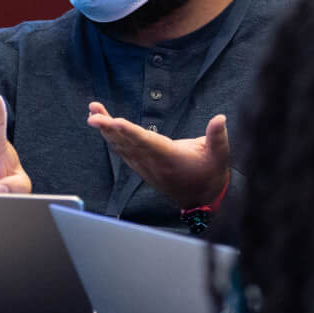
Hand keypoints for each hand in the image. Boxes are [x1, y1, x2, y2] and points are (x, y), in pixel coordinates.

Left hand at [87, 104, 231, 208]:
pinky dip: (112, 139)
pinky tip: (103, 127)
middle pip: (127, 143)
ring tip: (93, 112)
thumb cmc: (211, 174)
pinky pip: (123, 152)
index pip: (147, 142)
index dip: (130, 132)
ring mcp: (145, 166)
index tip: (115, 122)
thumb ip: (218, 137)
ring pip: (122, 146)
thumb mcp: (220, 157)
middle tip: (93, 114)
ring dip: (106, 130)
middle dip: (109, 128)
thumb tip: (220, 118)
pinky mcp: (142, 167)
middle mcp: (153, 163)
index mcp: (169, 158)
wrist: (202, 199)